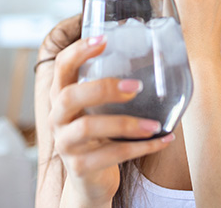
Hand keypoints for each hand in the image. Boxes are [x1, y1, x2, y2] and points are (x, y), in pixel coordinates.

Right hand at [47, 35, 175, 203]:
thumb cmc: (101, 133)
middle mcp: (57, 117)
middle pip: (69, 96)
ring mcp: (65, 144)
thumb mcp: (99, 108)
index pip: (62, 67)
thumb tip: (157, 55)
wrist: (91, 180)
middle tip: (136, 86)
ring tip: (154, 124)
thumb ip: (112, 85)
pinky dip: (140, 148)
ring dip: (125, 123)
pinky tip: (163, 140)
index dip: (78, 51)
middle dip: (103, 88)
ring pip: (87, 128)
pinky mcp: (80, 167)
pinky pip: (110, 155)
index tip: (104, 39)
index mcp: (62, 95)